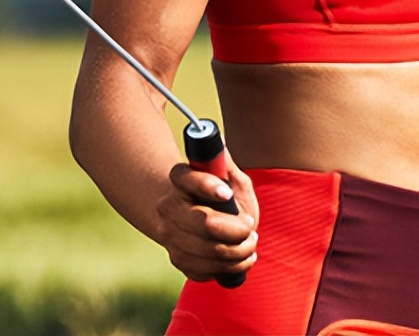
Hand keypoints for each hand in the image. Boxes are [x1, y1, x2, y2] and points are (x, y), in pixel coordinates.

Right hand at [156, 157, 259, 281]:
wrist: (202, 216)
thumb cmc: (222, 193)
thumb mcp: (229, 175)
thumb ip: (226, 164)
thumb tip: (220, 149)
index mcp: (179, 178)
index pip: (189, 179)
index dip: (208, 186)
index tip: (227, 193)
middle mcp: (168, 206)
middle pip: (204, 223)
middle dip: (236, 229)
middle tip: (250, 225)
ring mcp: (170, 235)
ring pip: (208, 251)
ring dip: (238, 251)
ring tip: (250, 242)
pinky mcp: (178, 259)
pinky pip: (207, 270)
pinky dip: (231, 267)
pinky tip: (240, 257)